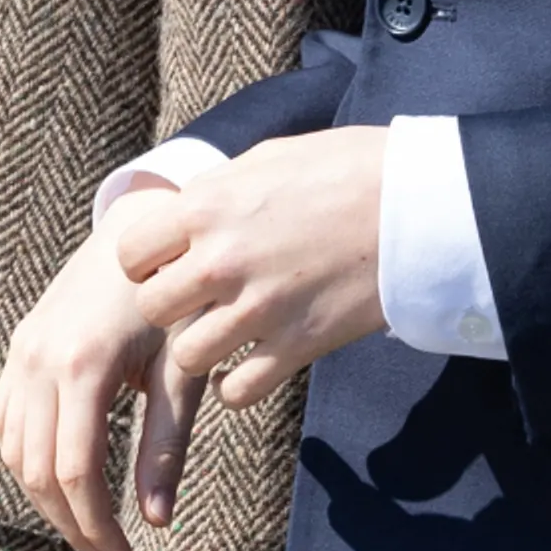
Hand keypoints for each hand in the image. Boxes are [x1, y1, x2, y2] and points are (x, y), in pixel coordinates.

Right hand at [0, 213, 201, 550]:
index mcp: (84, 364)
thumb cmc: (175, 300)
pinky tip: (59, 478)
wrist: (142, 232)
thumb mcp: (181, 371)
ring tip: (88, 522)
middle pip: (38, 469)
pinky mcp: (19, 347)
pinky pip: (4, 420)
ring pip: (14, 449)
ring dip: (45, 496)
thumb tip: (157, 520)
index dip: (95, 525)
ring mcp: (22, 351)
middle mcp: (40, 359)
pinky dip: (24, 458)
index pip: (76, 471)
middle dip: (70, 522)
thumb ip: (165, 445)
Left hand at [115, 128, 387, 413]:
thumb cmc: (349, 168)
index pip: (130, 254)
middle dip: (170, 305)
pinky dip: (236, 385)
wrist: (420, 205)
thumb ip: (220, 187)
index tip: (170, 260)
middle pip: (152, 309)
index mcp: (209, 207)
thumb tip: (188, 207)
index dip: (146, 260)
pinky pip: (236, 392)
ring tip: (225, 332)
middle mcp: (222, 261)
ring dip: (201, 348)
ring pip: (187, 357)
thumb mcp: (271, 157)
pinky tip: (247, 365)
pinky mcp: (296, 346)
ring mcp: (258, 310)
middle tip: (197, 298)